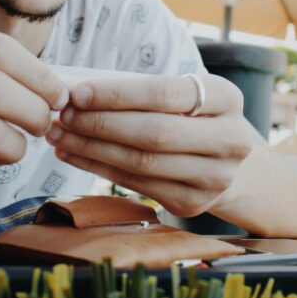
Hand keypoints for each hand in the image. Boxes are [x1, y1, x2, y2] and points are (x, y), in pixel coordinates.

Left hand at [48, 74, 257, 217]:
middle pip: (153, 133)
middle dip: (99, 123)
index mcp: (227, 99)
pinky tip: (73, 155)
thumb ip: (144, 93)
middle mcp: (229, 140)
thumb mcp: (188, 97)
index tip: (77, 92)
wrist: (236, 168)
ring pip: (141, 163)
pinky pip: (136, 185)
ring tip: (59, 134)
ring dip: (91, 149)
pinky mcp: (194, 204)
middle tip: (62, 114)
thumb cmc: (195, 120)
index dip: (117, 94)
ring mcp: (214, 177)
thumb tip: (77, 93)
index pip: (165, 94)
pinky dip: (97, 169)